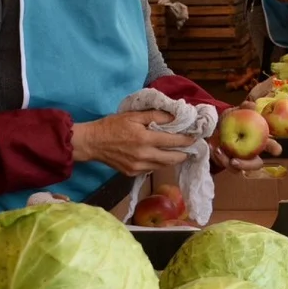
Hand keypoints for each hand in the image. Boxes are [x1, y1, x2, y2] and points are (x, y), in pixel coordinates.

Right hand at [72, 110, 197, 175]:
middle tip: (191, 147)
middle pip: (172, 158)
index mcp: (145, 139)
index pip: (173, 141)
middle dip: (184, 153)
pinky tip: (161, 156)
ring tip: (180, 152)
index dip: (186, 140)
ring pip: (163, 165)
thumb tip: (174, 116)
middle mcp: (144, 155)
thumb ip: (155, 115)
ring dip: (173, 159)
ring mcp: (138, 167)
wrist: (92, 143)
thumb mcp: (133, 115)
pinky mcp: (132, 173)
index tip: (195, 137)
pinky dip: (159, 163)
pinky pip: (151, 169)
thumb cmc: (112, 125)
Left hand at [210, 103, 282, 171]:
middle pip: (257, 164)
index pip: (271, 146)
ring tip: (219, 151)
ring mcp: (242, 160)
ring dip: (228, 162)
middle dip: (248, 165)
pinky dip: (221, 159)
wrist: (213, 128)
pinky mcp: (231, 164)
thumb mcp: (235, 112)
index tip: (276, 151)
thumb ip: (244, 108)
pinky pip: (228, 167)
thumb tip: (252, 105)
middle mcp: (253, 152)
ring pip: (240, 169)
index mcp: (259, 139)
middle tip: (234, 161)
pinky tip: (216, 149)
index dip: (275, 148)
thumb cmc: (230, 120)